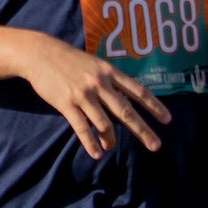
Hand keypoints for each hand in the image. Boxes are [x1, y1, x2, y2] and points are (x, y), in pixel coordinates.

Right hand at [19, 30, 167, 156]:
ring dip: (110, 138)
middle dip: (143, 130)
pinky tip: (96, 153)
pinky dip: (90, 142)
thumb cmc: (69, 60)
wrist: (40, 54)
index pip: (139, 92)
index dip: (154, 107)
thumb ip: (110, 80)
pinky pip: (81, 127)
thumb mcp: (95, 64)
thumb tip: (123, 99)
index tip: (167, 120)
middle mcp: (100, 84)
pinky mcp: (66, 104)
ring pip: (104, 122)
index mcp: (110, 73)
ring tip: (111, 147)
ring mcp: (83, 95)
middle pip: (126, 111)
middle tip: (155, 146)